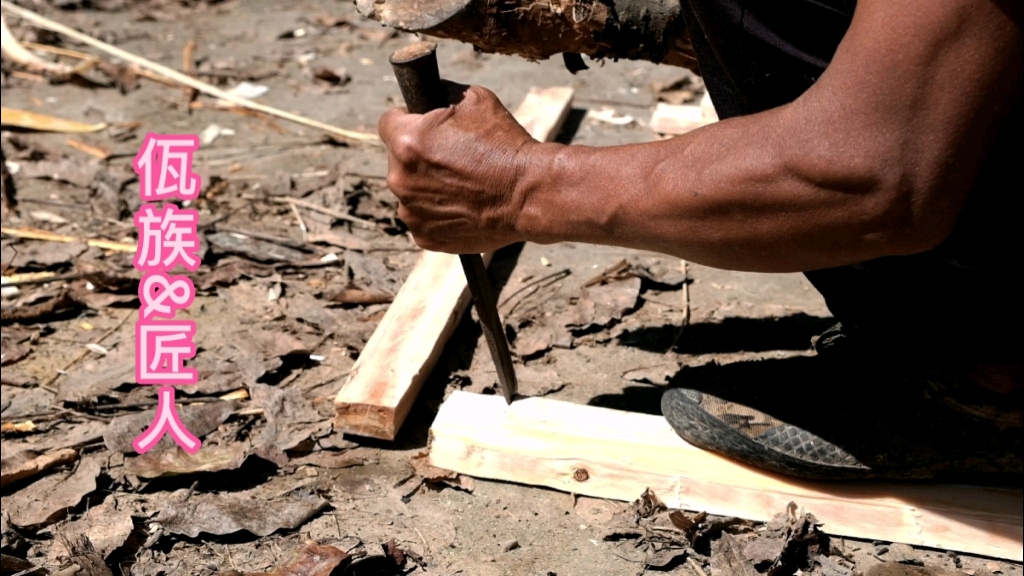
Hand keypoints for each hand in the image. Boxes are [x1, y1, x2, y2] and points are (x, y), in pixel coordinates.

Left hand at [378, 83, 535, 253]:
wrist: (530, 194)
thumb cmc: (506, 144)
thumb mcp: (475, 99)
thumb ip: (441, 93)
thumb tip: (428, 93)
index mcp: (406, 142)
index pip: (387, 122)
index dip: (408, 120)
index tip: (424, 126)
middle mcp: (400, 179)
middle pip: (397, 160)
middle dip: (419, 156)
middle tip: (453, 158)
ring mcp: (410, 212)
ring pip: (410, 191)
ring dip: (427, 186)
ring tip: (462, 184)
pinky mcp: (425, 237)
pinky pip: (423, 218)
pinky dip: (438, 213)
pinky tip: (463, 205)